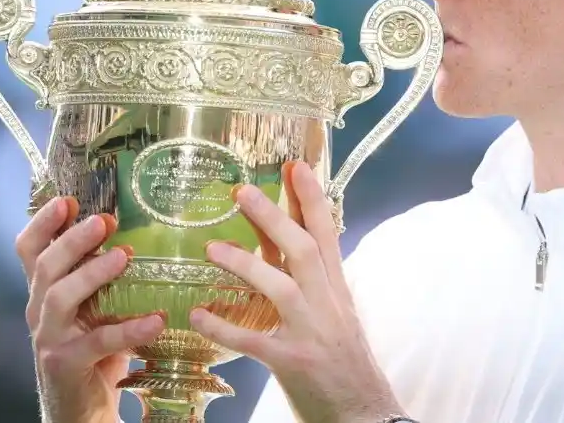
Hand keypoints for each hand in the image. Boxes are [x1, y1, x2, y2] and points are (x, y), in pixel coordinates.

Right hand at [16, 196, 165, 422]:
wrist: (81, 407)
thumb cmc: (94, 346)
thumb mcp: (95, 305)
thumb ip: (104, 274)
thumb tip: (143, 231)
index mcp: (45, 289)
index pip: (29, 249)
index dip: (42, 222)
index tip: (67, 199)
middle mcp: (40, 309)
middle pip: (44, 266)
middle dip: (72, 240)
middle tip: (104, 220)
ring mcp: (49, 337)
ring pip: (59, 297)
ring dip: (92, 273)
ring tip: (124, 257)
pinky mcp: (65, 364)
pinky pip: (98, 342)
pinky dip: (129, 329)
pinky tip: (156, 319)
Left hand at [188, 162, 404, 422]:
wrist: (364, 412)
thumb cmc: (346, 362)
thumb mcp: (338, 313)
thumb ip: (316, 282)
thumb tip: (292, 246)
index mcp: (338, 289)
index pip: (327, 234)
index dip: (312, 199)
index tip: (295, 166)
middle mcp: (327, 304)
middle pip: (303, 250)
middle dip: (274, 217)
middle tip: (241, 192)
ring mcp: (311, 333)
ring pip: (281, 288)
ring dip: (245, 265)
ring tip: (211, 248)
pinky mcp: (291, 363)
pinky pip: (253, 341)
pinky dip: (224, 327)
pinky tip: (198, 316)